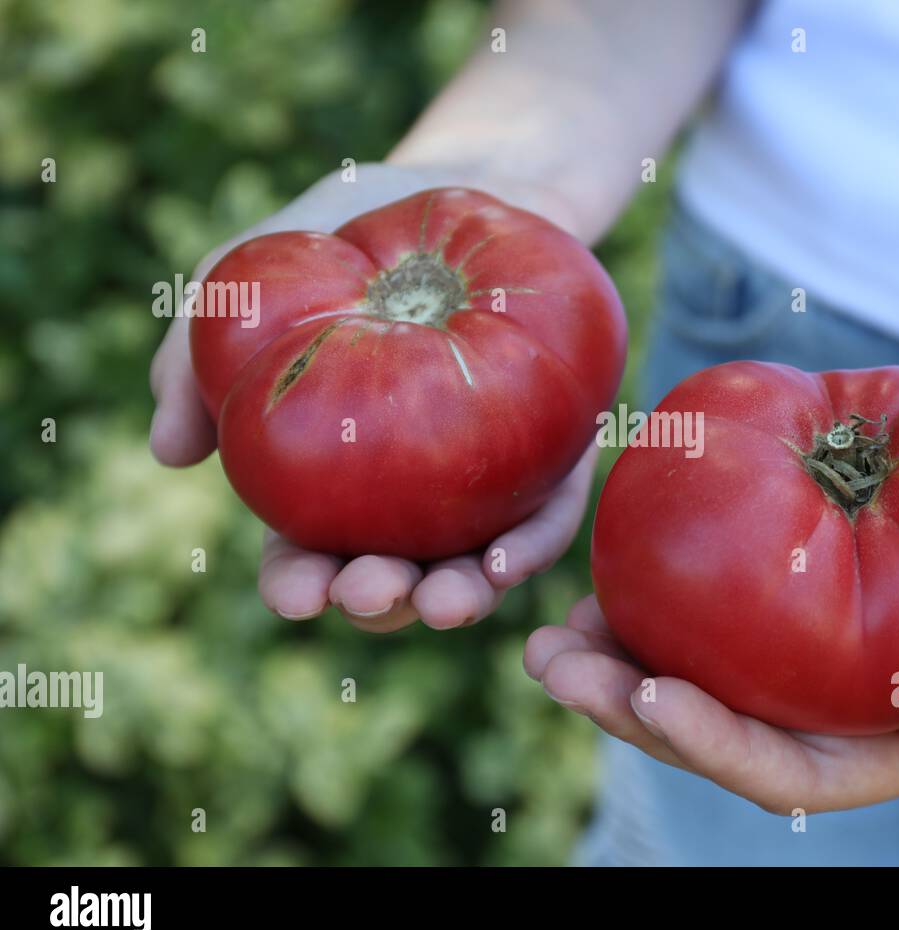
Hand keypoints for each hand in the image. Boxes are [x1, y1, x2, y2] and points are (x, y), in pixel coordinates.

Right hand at [149, 163, 593, 631]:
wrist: (473, 182)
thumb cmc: (351, 233)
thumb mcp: (258, 276)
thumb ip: (196, 355)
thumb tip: (169, 454)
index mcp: (334, 472)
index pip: (309, 549)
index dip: (297, 583)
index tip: (294, 596)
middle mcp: (411, 491)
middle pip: (394, 574)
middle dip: (378, 603)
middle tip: (369, 592)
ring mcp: (487, 480)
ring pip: (474, 567)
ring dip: (459, 599)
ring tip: (445, 604)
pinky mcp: (557, 455)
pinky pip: (548, 517)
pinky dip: (530, 548)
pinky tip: (508, 559)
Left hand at [524, 390, 898, 812]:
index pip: (795, 767)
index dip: (717, 745)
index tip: (647, 698)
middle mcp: (847, 694)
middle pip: (725, 719)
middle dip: (631, 702)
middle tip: (551, 661)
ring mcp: (823, 631)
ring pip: (709, 654)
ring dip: (625, 644)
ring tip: (553, 617)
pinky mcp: (813, 558)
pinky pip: (730, 573)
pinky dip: (671, 566)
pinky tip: (615, 539)